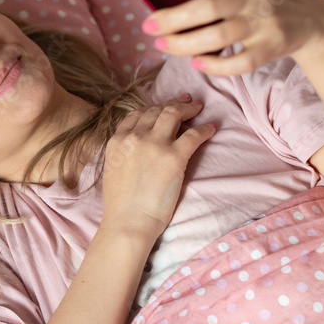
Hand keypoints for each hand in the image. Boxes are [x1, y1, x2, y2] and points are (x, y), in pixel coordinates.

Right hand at [101, 95, 214, 240]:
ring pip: (173, 114)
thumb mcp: (113, 169)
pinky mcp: (174, 156)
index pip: (136, 114)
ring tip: (198, 108)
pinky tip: (211, 128)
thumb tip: (138, 148)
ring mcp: (154, 144)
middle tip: (185, 102)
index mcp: (117, 141)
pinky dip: (204, 129)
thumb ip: (124, 152)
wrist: (128, 221)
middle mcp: (134, 137)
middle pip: (156, 110)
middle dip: (172, 104)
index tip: (162, 107)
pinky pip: (194, 135)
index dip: (152, 108)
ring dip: (188, 109)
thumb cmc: (121, 204)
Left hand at [134, 0, 323, 75]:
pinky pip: (242, 61)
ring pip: (220, 37)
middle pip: (206, 8)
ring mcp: (262, 22)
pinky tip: (197, 62)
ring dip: (186, 44)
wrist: (310, 15)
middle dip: (172, 19)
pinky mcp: (270, 46)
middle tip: (146, 26)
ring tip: (162, 45)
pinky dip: (217, 65)